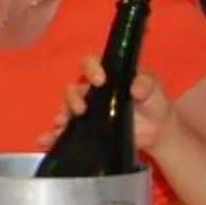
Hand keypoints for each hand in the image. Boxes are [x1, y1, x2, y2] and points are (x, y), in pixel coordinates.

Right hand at [61, 57, 178, 155]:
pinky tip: (47, 140)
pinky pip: (65, 131)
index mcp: (107, 75)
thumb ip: (147, 84)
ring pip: (66, 108)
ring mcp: (88, 111)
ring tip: (62, 124)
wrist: (158, 130)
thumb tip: (135, 89)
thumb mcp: (154, 88)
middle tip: (82, 109)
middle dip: (74, 97)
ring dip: (62, 115)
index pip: (90, 64)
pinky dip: (54, 135)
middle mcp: (92, 91)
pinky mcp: (86, 130)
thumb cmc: (154, 101)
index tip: (100, 80)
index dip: (91, 69)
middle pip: (73, 88)